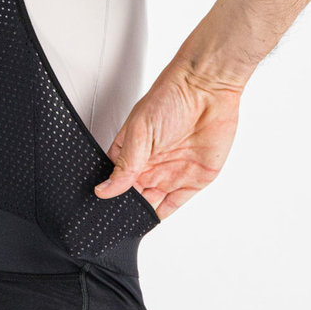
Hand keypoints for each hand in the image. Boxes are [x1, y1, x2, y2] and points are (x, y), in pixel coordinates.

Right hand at [95, 63, 242, 217]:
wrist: (208, 88)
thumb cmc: (172, 97)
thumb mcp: (139, 132)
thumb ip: (124, 166)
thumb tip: (104, 190)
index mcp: (131, 154)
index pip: (115, 183)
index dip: (108, 196)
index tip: (101, 207)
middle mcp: (149, 166)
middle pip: (132, 198)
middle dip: (125, 210)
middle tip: (117, 217)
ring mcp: (170, 174)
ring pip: (150, 205)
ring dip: (141, 215)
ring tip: (131, 221)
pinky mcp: (193, 180)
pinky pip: (173, 205)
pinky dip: (160, 215)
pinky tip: (150, 220)